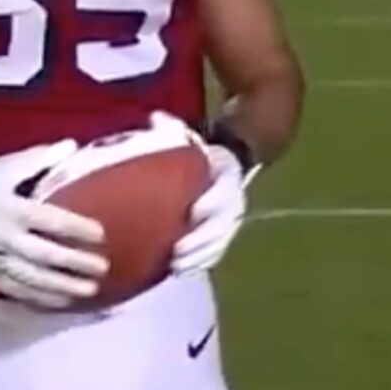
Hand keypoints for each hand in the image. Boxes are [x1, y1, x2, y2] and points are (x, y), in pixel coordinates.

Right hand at [0, 139, 108, 308]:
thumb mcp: (4, 168)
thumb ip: (38, 158)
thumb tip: (71, 145)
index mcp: (13, 210)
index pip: (50, 221)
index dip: (76, 228)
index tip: (101, 234)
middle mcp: (7, 239)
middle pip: (45, 255)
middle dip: (75, 263)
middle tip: (102, 268)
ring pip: (33, 278)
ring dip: (62, 286)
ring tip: (90, 291)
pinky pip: (17, 290)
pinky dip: (40, 298)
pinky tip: (62, 302)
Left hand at [174, 140, 249, 275]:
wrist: (228, 161)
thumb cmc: (192, 153)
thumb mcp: (185, 137)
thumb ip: (171, 129)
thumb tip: (157, 118)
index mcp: (226, 172)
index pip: (226, 188)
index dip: (213, 201)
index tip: (193, 212)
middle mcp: (233, 195)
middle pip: (225, 221)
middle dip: (204, 238)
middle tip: (178, 251)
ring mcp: (229, 216)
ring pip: (221, 239)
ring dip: (202, 255)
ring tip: (177, 267)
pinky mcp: (220, 232)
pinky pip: (214, 250)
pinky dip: (199, 261)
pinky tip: (177, 271)